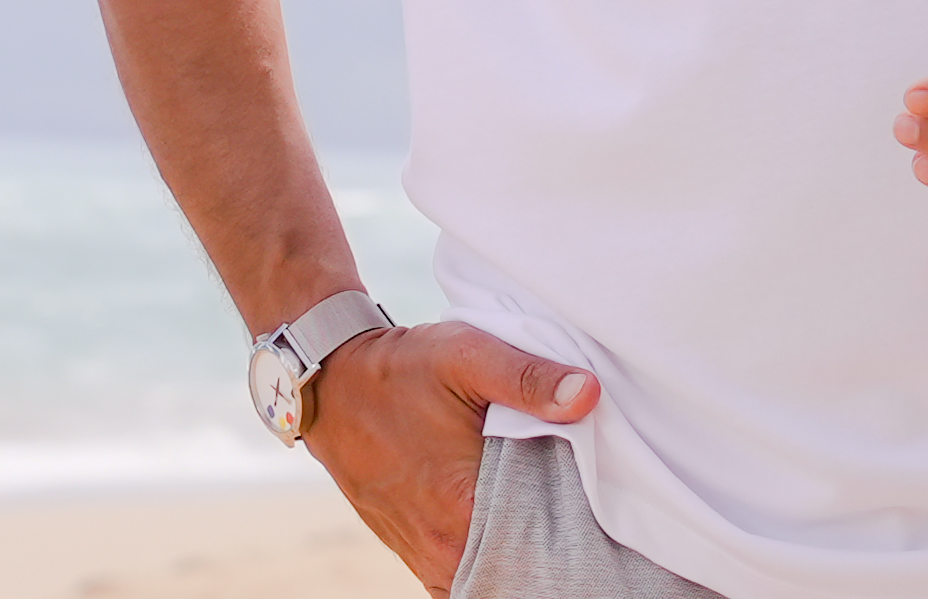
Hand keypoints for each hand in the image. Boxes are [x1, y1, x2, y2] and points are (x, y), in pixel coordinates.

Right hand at [304, 322, 597, 594]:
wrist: (332, 383)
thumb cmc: (402, 368)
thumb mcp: (468, 354)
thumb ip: (529, 378)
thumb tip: (588, 395)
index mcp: (462, 505)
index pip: (539, 545)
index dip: (573, 528)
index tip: (595, 504)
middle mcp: (441, 545)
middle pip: (516, 567)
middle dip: (549, 546)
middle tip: (579, 510)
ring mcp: (423, 553)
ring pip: (489, 574)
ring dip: (518, 550)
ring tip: (548, 514)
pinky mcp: (412, 549)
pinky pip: (462, 573)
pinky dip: (489, 556)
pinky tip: (510, 523)